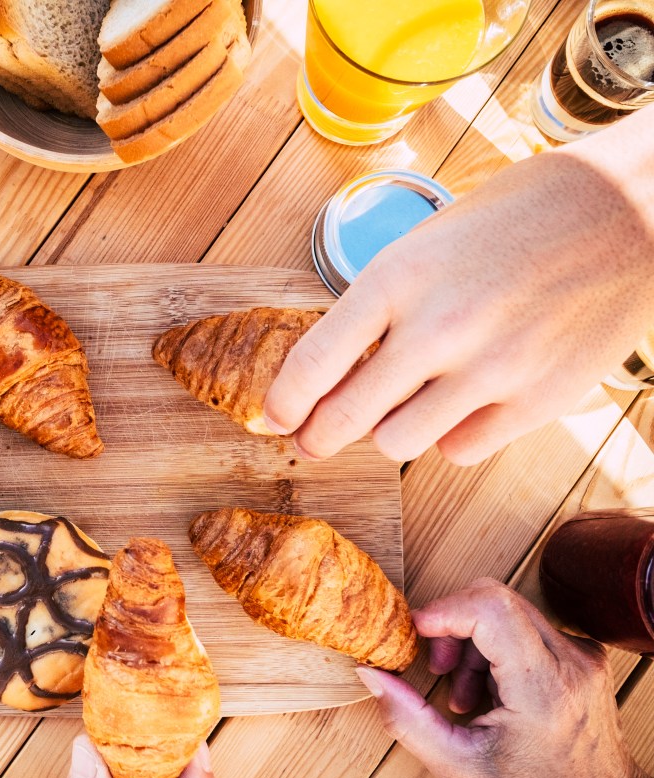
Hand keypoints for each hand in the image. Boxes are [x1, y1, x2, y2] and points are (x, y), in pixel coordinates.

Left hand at [262, 107, 653, 464]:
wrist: (625, 210)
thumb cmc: (513, 220)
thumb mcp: (425, 244)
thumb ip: (377, 309)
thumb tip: (330, 373)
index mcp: (397, 277)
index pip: (312, 364)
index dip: (282, 404)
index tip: (272, 419)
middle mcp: (437, 329)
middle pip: (343, 419)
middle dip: (316, 437)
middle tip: (310, 441)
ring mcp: (490, 371)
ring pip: (396, 445)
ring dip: (388, 432)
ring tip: (402, 406)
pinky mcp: (537, 402)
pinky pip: (458, 452)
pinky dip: (450, 436)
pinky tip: (463, 403)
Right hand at [357, 579, 653, 777]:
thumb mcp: (460, 767)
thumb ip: (407, 719)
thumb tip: (371, 675)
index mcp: (543, 687)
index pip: (490, 608)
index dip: (443, 610)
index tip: (417, 633)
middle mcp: (571, 660)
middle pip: (495, 600)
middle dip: (452, 626)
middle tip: (438, 669)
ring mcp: (582, 654)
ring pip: (507, 611)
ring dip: (472, 641)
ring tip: (464, 693)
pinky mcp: (582, 655)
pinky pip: (524, 627)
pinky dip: (495, 649)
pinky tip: (490, 691)